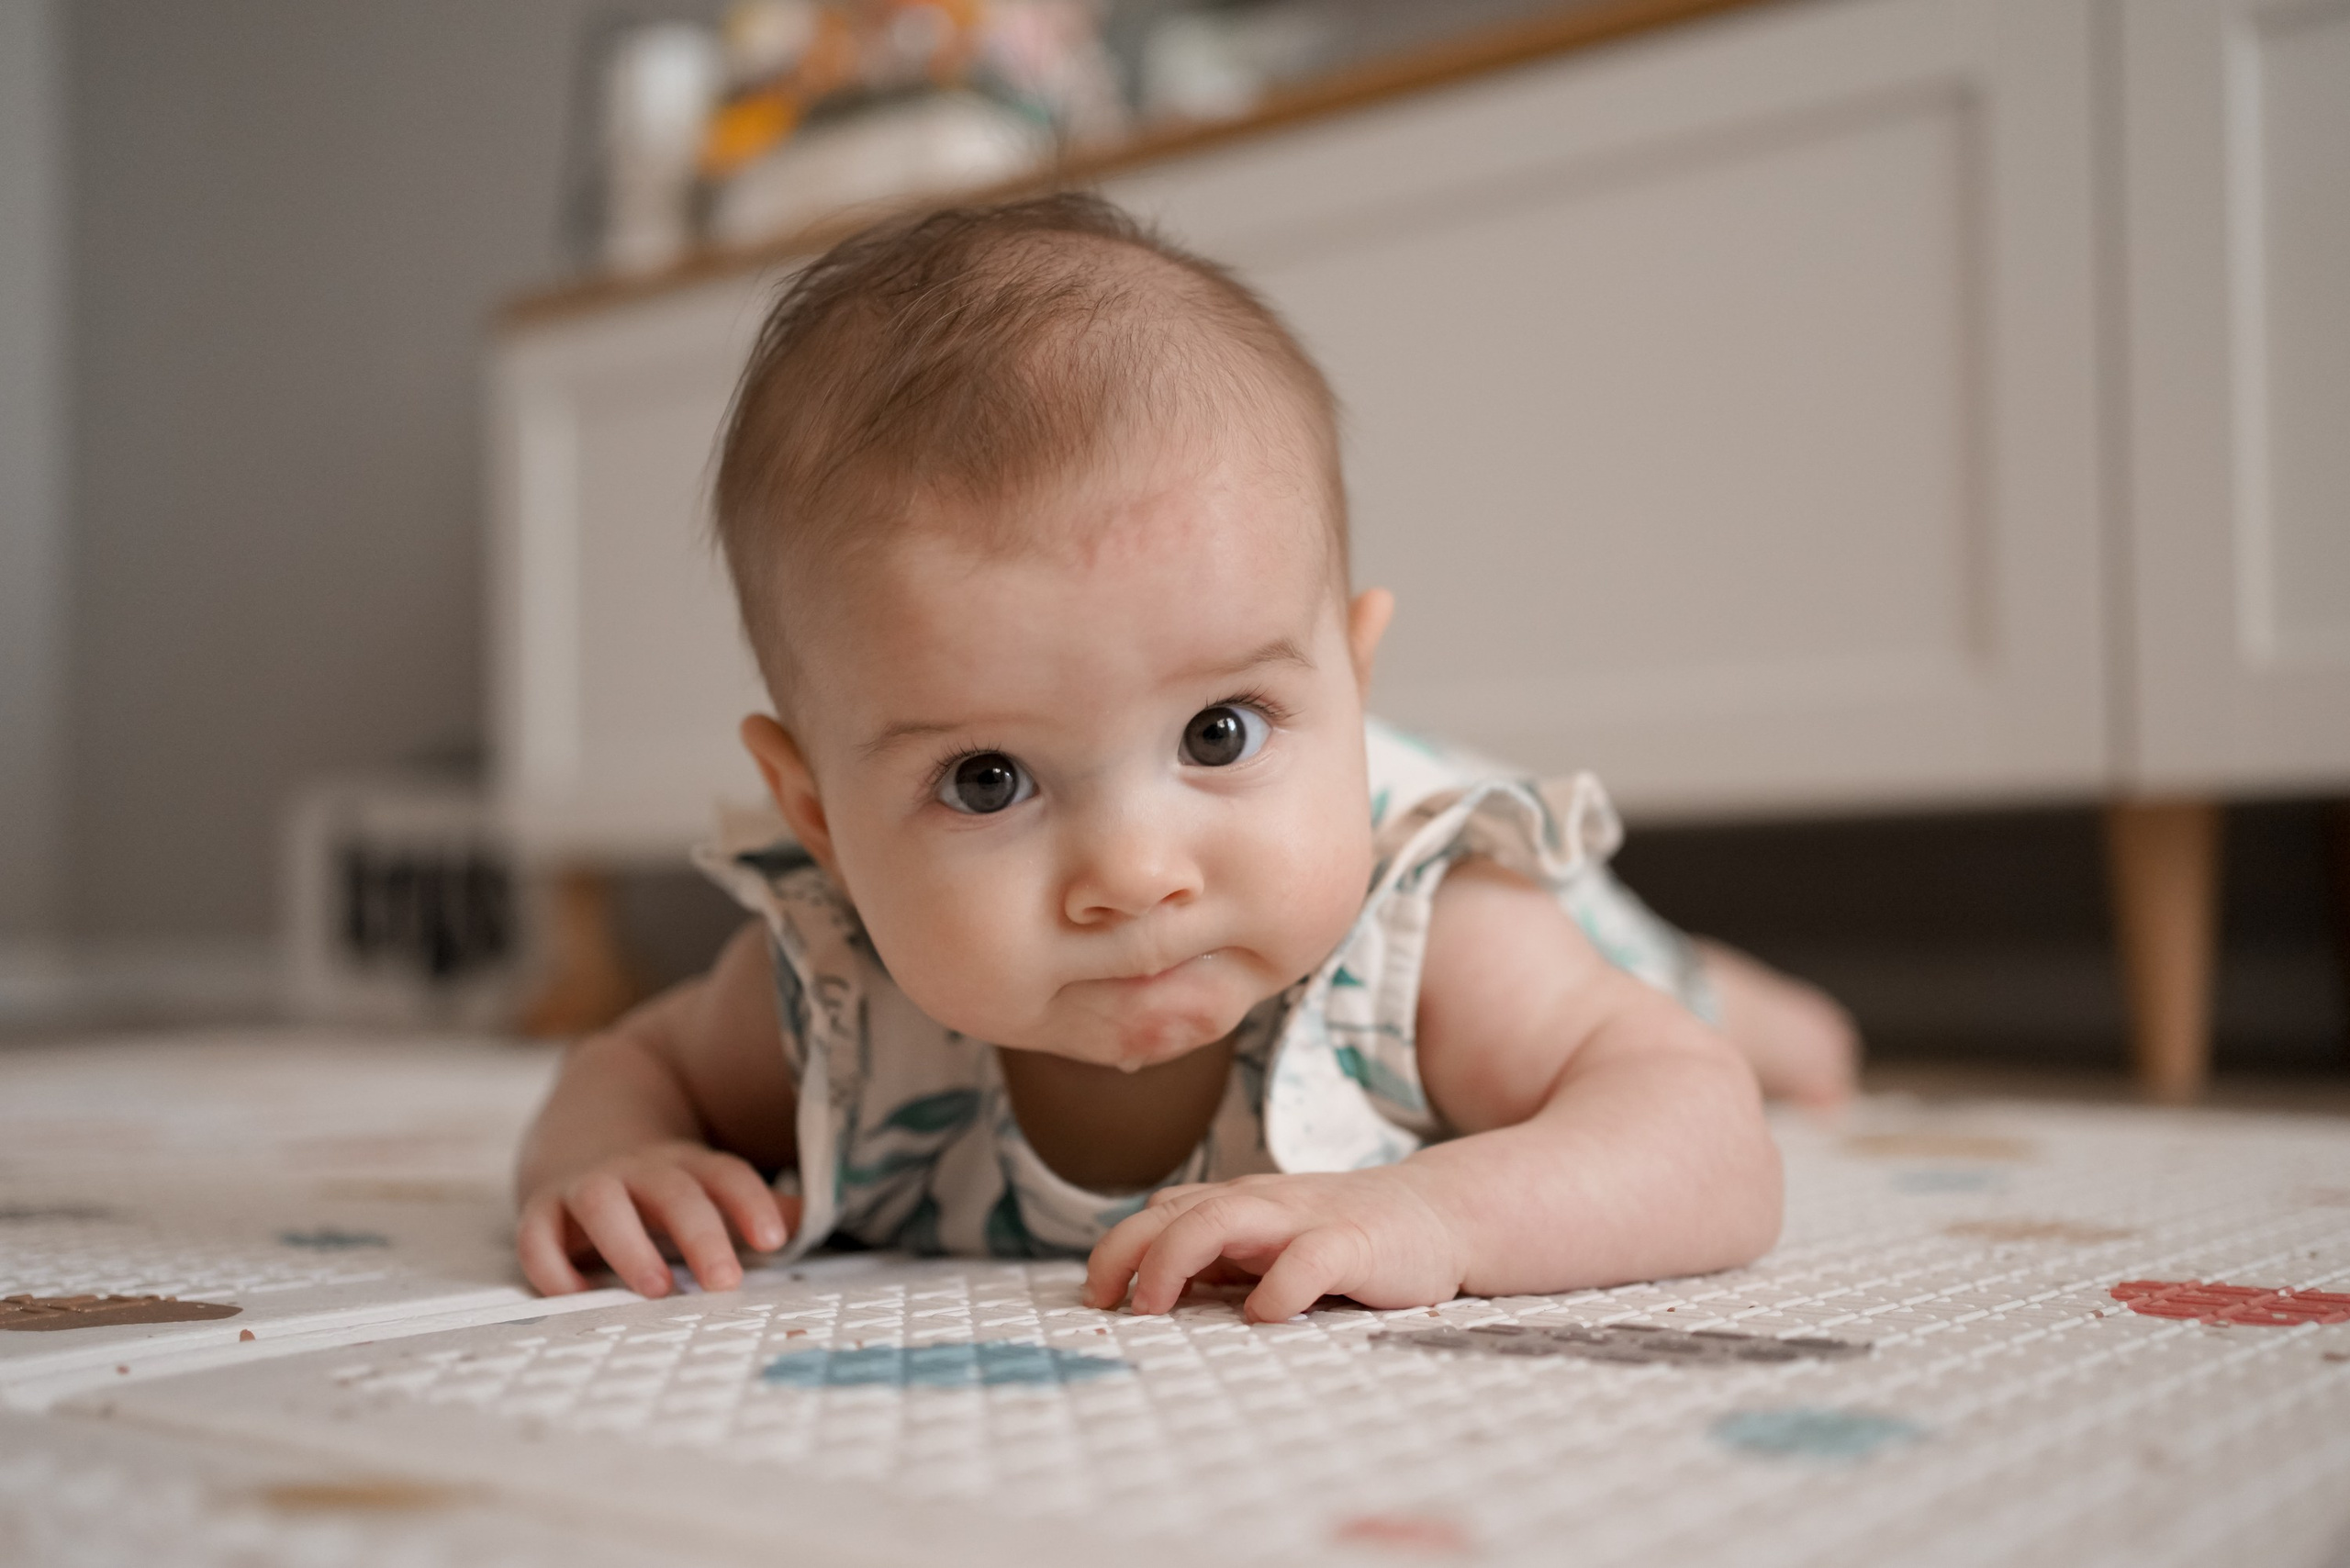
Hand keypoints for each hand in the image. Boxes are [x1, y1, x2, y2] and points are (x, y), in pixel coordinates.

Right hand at [516, 1140, 797, 1297]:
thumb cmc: (659, 1182)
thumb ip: (756, 1208)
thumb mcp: (707, 1184)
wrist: (582, 1129)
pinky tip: (574, 1296)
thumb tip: (809, 1223)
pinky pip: (536, 1234)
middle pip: (673, 1192)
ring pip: (603, 1203)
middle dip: (701, 1235)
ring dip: (629, 1244)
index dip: (751, 1203)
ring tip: (656, 1288)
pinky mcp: (541, 1209)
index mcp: (687, 1166)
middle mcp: (638, 1171)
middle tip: (725, 1282)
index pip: (726, 1174)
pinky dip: (550, 1265)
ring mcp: (587, 1186)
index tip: (773, 1240)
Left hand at [1082, 1167, 1464, 1322]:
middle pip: (1174, 1211)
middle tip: (1107, 1303)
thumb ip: (1220, 1260)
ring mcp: (1305, 1219)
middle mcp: (1261, 1204)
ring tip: (1154, 1305)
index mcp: (1239, 1205)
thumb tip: (1148, 1299)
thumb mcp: (1272, 1244)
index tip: (1095, 1297)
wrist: (1439, 1213)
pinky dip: (1278, 1287)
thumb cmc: (1346, 1238)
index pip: (1161, 1212)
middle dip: (1126, 1252)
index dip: (1117, 1250)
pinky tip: (1263, 1316)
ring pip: (1221, 1218)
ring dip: (1175, 1258)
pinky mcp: (1353, 1242)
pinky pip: (1307, 1258)